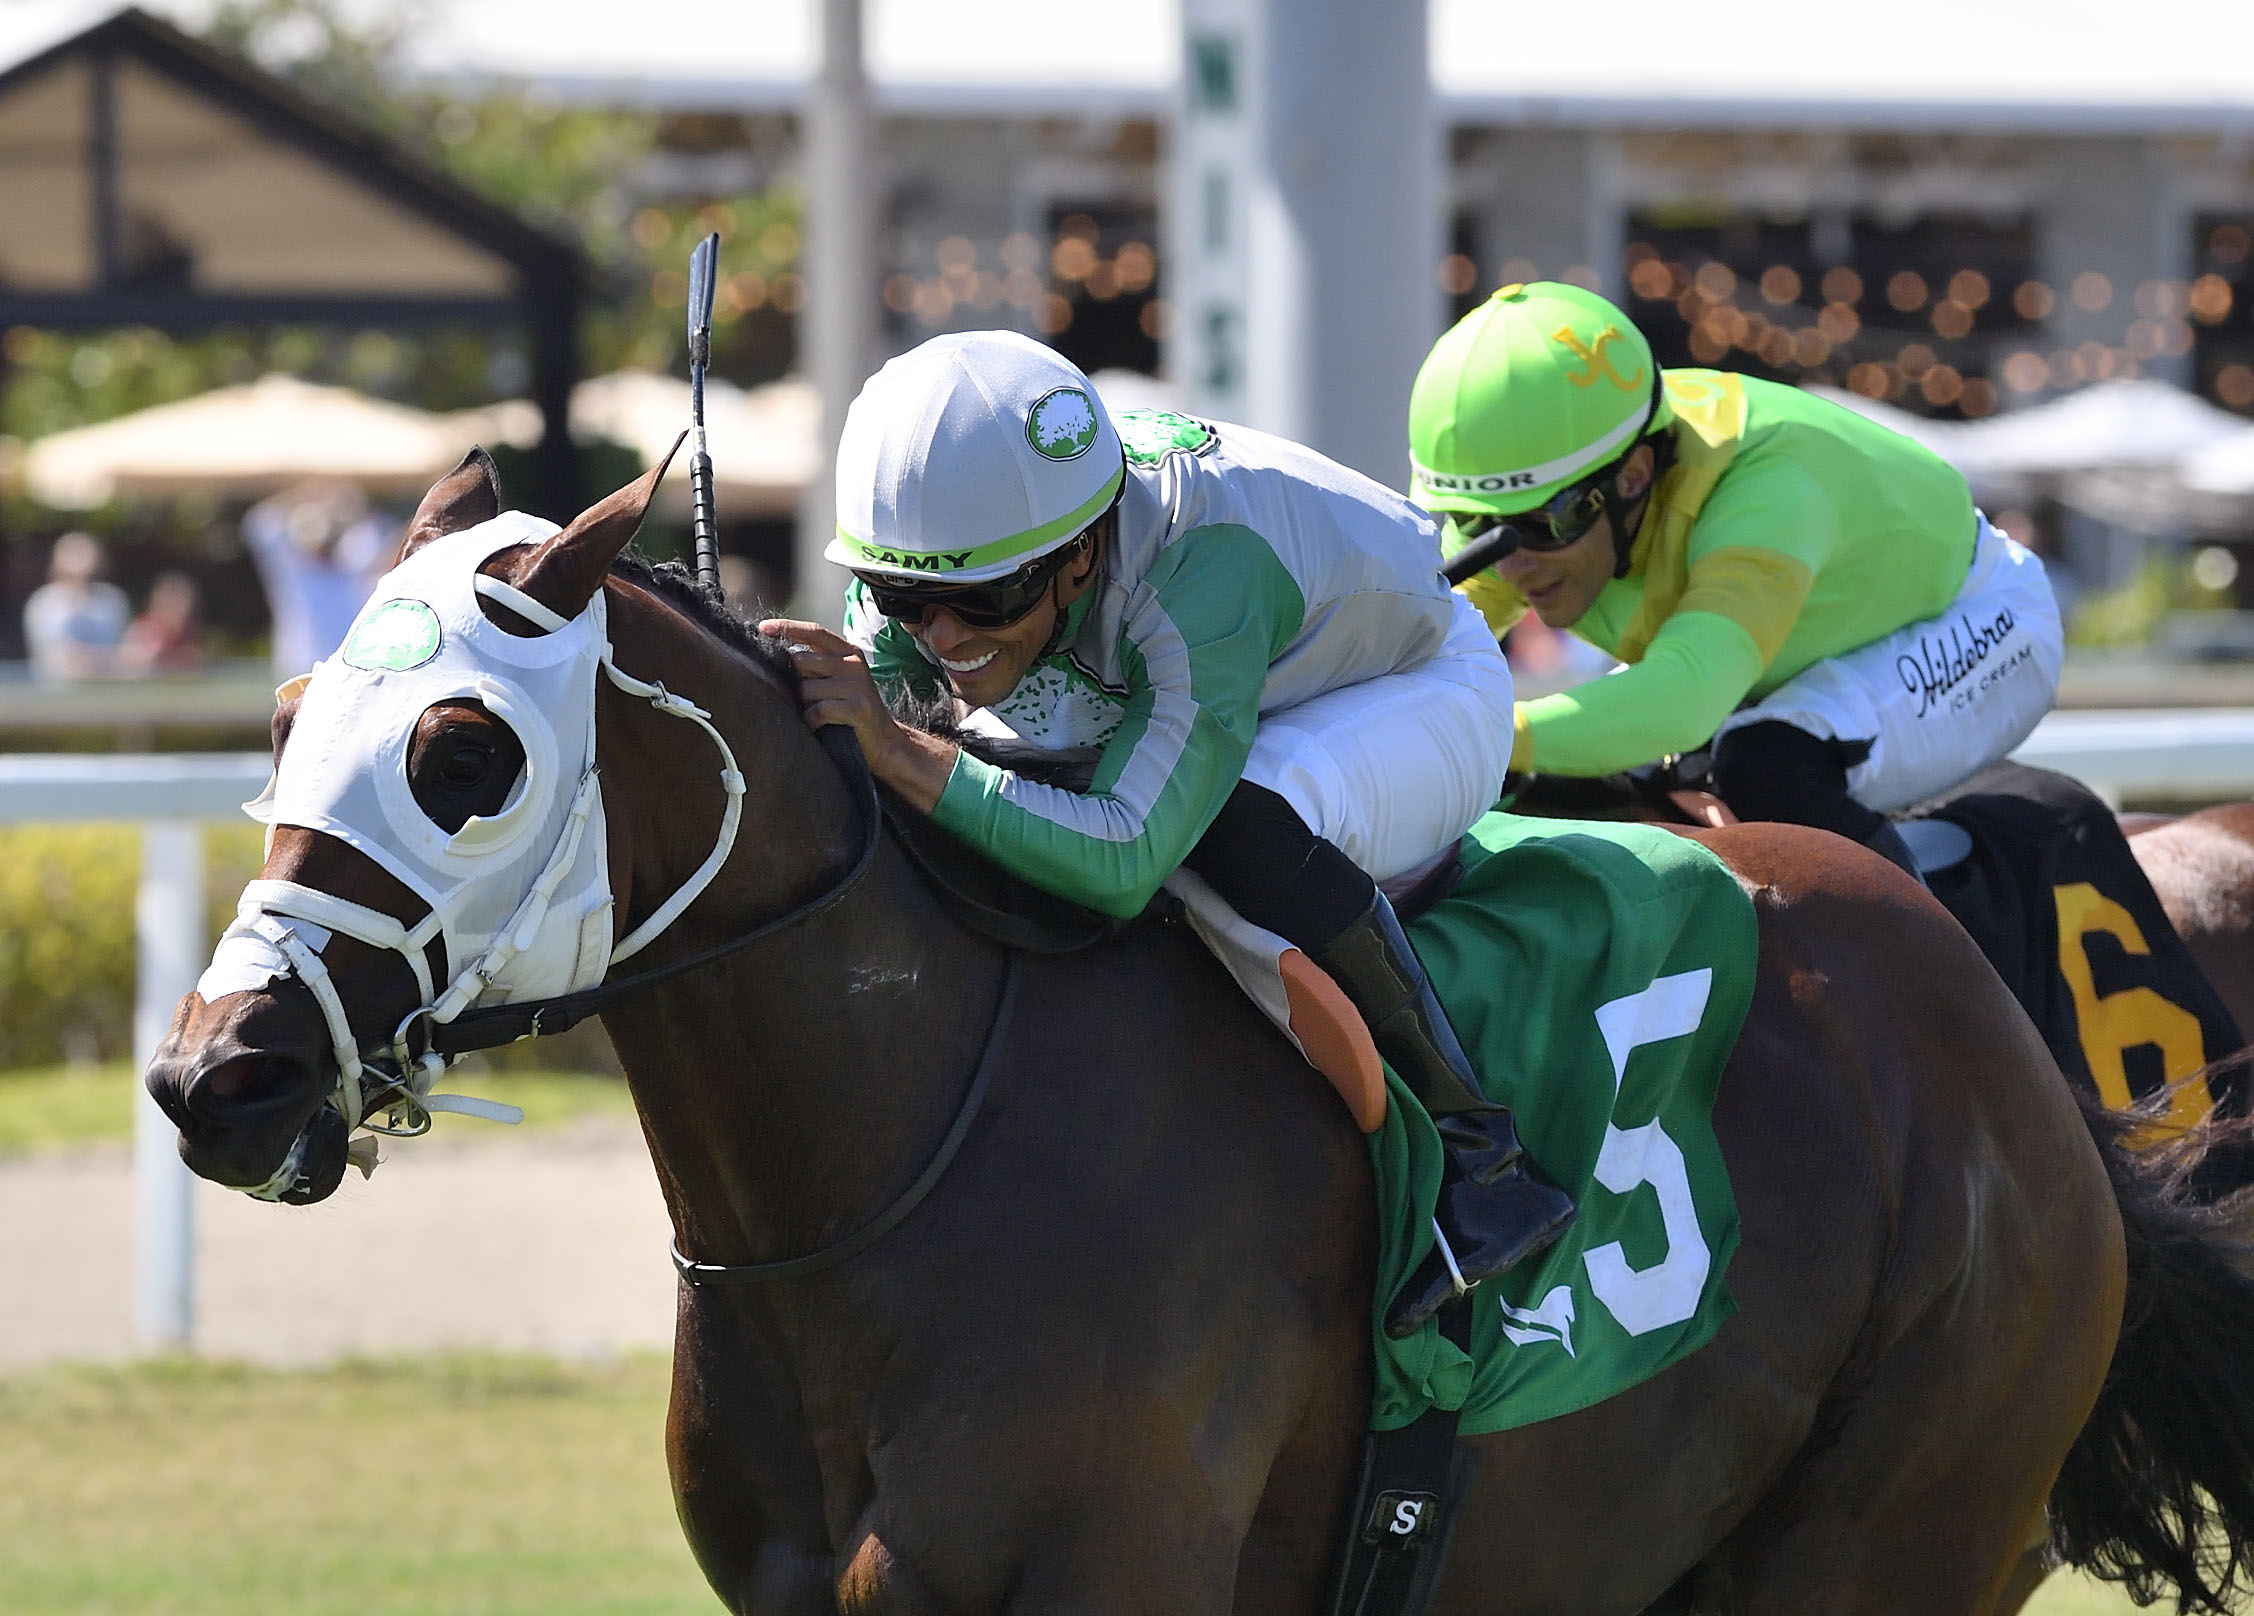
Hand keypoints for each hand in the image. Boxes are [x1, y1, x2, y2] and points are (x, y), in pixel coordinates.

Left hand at [757, 619, 957, 812]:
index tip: (763, 628)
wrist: (886, 742)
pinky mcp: (857, 708)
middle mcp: (854, 664)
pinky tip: (821, 726)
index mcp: (849, 652)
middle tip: (812, 699)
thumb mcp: (840, 679)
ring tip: (822, 715)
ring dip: (805, 706)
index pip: (814, 632)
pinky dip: (812, 722)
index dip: (788, 628)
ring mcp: (857, 685)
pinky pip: (816, 711)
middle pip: (801, 661)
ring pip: (805, 689)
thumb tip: (777, 654)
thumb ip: (817, 663)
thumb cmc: (853, 710)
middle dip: (796, 682)